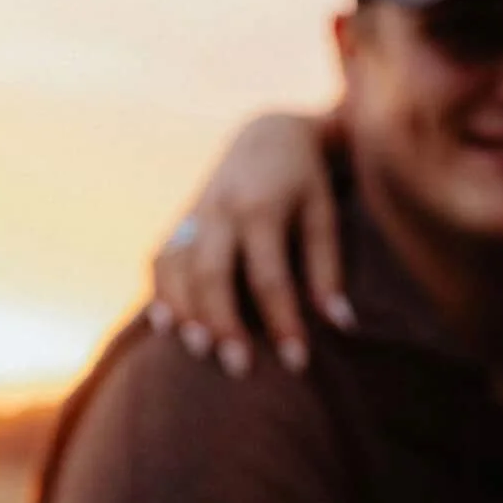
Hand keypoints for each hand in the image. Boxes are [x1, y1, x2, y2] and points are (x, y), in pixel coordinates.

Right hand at [149, 111, 349, 376]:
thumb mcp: (324, 216)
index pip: (269, 277)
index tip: (298, 363)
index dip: (283, 321)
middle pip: (212, 274)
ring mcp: (194, 214)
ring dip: (185, 311)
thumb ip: (328, 271)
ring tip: (198, 352)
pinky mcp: (180, 221)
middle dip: (223, 322)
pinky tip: (165, 327)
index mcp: (261, 208)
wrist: (268, 133)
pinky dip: (160, 292)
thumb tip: (343, 326)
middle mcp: (220, 210)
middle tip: (238, 368)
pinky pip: (160, 259)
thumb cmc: (305, 183)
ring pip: (177, 267)